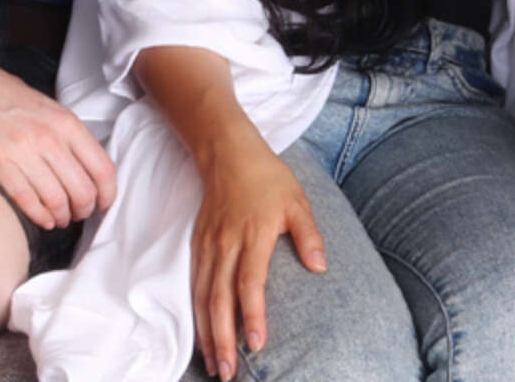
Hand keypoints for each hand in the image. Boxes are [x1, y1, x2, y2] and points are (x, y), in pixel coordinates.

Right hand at [0, 47, 117, 229]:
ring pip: (56, 199)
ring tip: (60, 219)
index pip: (102, 168)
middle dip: (84, 210)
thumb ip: (69, 135)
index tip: (104, 205)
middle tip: (79, 214)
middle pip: (82, 189)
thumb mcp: (49, 108)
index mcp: (67, 123)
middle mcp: (49, 137)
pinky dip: (39, 216)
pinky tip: (43, 220)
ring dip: (62, 216)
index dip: (108, 194)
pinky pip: (26, 200)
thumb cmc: (4, 96)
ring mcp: (22, 150)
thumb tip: (88, 167)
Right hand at [190, 141, 327, 379]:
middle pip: (220, 300)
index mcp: (254, 236)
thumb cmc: (268, 179)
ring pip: (203, 298)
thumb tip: (320, 267)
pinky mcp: (197, 246)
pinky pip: (194, 286)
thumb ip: (309, 235)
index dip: (251, 316)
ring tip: (213, 365)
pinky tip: (201, 335)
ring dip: (206, 334)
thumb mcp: (298, 201)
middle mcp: (226, 245)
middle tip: (226, 372)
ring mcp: (207, 247)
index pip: (250, 284)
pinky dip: (196, 314)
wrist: (228, 154)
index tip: (256, 344)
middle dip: (221, 339)